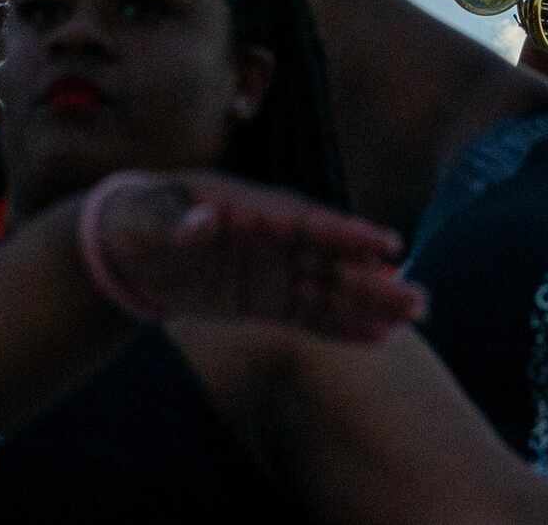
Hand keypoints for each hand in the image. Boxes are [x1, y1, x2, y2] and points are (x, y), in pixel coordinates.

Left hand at [80, 171, 426, 343]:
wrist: (129, 243)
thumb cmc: (141, 217)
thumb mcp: (149, 217)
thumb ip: (178, 222)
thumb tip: (205, 221)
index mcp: (254, 209)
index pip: (307, 223)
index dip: (345, 234)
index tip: (385, 245)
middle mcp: (275, 239)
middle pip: (331, 260)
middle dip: (372, 280)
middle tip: (418, 298)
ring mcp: (274, 270)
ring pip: (330, 289)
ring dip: (369, 303)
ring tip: (413, 318)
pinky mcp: (267, 299)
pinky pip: (310, 316)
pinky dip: (342, 326)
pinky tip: (379, 337)